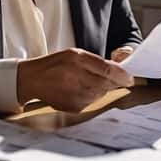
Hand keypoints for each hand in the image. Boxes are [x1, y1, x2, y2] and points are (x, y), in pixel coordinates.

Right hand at [17, 48, 133, 112]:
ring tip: (86, 84)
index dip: (121, 76)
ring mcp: (72, 92)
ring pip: (99, 94)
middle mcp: (75, 75)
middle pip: (105, 84)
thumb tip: (117, 71)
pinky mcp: (72, 106)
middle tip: (112, 81)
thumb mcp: (73, 54)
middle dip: (112, 83)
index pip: (107, 69)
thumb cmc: (53, 65)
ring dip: (100, 90)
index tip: (130, 79)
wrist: (30, 79)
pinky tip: (78, 92)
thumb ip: (94, 62)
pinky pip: (90, 103)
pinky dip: (89, 98)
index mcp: (76, 58)